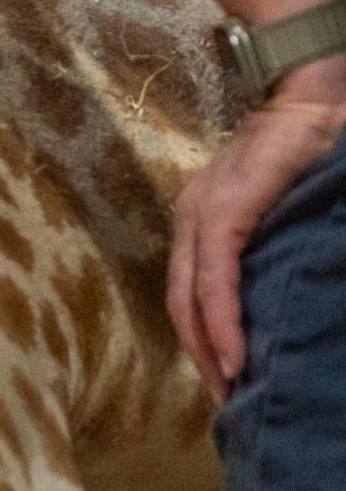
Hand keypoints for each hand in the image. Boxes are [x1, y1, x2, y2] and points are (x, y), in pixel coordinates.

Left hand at [168, 57, 345, 401]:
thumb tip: (279, 284)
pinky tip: (231, 354)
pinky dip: (220, 320)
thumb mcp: (280, 203)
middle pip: (181, 305)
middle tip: (224, 401)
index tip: (221, 378)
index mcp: (201, 219)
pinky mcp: (222, 212)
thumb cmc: (306, 144)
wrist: (309, 90)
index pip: (189, 292)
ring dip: (207, 349)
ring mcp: (201, 216)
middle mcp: (191, 221)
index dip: (200, 337)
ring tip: (228, 389)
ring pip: (190, 299)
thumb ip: (268, 241)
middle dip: (200, 356)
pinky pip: (213, 279)